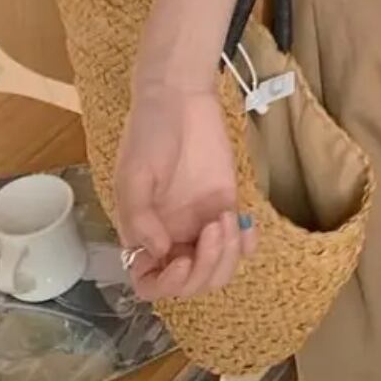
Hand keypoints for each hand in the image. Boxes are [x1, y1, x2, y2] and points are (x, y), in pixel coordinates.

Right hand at [115, 81, 256, 299]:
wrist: (181, 96)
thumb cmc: (150, 131)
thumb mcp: (133, 174)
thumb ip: (140, 218)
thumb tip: (158, 253)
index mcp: (143, 234)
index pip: (150, 283)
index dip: (167, 284)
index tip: (182, 259)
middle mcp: (173, 236)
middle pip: (190, 284)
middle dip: (204, 268)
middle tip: (214, 228)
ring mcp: (201, 223)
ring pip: (217, 269)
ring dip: (226, 256)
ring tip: (227, 219)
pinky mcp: (227, 204)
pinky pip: (240, 242)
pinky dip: (247, 245)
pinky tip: (247, 226)